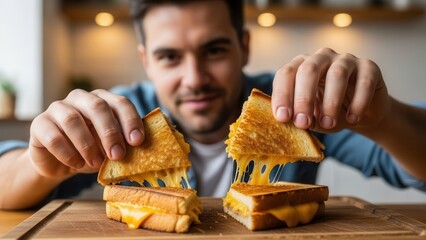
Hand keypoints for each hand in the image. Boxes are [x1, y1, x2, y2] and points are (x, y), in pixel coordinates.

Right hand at [28, 89, 143, 178]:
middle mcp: (80, 98)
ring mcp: (57, 108)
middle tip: (118, 155)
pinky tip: (77, 165)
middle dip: (110, 132)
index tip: (137, 142)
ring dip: (87, 145)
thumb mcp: (110, 148)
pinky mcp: (39, 123)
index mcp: (102, 100)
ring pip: (72, 120)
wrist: (59, 163)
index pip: (120, 103)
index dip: (130, 120)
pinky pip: (53, 136)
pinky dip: (68, 153)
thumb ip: (124, 144)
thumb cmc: (91, 151)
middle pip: (97, 106)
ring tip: (96, 163)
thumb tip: (145, 151)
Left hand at [272, 48, 389, 132]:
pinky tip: (353, 119)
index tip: (282, 118)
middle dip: (303, 98)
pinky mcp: (369, 67)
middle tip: (302, 123)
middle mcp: (321, 57)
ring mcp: (346, 60)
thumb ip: (300, 117)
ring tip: (328, 124)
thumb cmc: (328, 113)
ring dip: (330, 103)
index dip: (282, 95)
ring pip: (336, 75)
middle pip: (308, 70)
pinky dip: (358, 103)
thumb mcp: (311, 117)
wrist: (360, 114)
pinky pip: (364, 82)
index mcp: (301, 66)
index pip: (286, 74)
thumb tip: (292, 121)